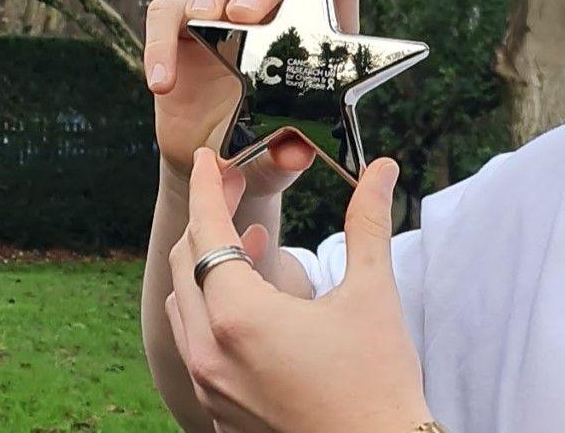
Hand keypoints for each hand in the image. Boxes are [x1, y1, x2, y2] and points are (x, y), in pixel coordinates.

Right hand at [144, 0, 364, 195]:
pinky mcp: (181, 21)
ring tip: (205, 16)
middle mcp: (275, 6)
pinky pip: (166, 11)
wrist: (210, 165)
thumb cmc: (262, 150)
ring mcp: (227, 7)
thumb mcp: (278, 162)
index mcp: (317, 30)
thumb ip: (287, 157)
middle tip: (243, 15)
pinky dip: (160, 42)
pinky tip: (161, 82)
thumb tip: (292, 153)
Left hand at [166, 146, 432, 432]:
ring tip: (253, 246)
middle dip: (208, 222)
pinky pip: (197, 350)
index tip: (209, 158)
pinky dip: (213, 314)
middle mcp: (210, 354)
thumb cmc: (377, 384)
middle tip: (236, 190)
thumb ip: (366, 224)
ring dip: (208, 269)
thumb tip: (380, 168)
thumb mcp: (372, 295)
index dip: (209, 188)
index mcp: (239, 318)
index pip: (208, 233)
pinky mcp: (220, 414)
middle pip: (185, 267)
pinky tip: (254, 307)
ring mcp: (210, 389)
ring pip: (184, 310)